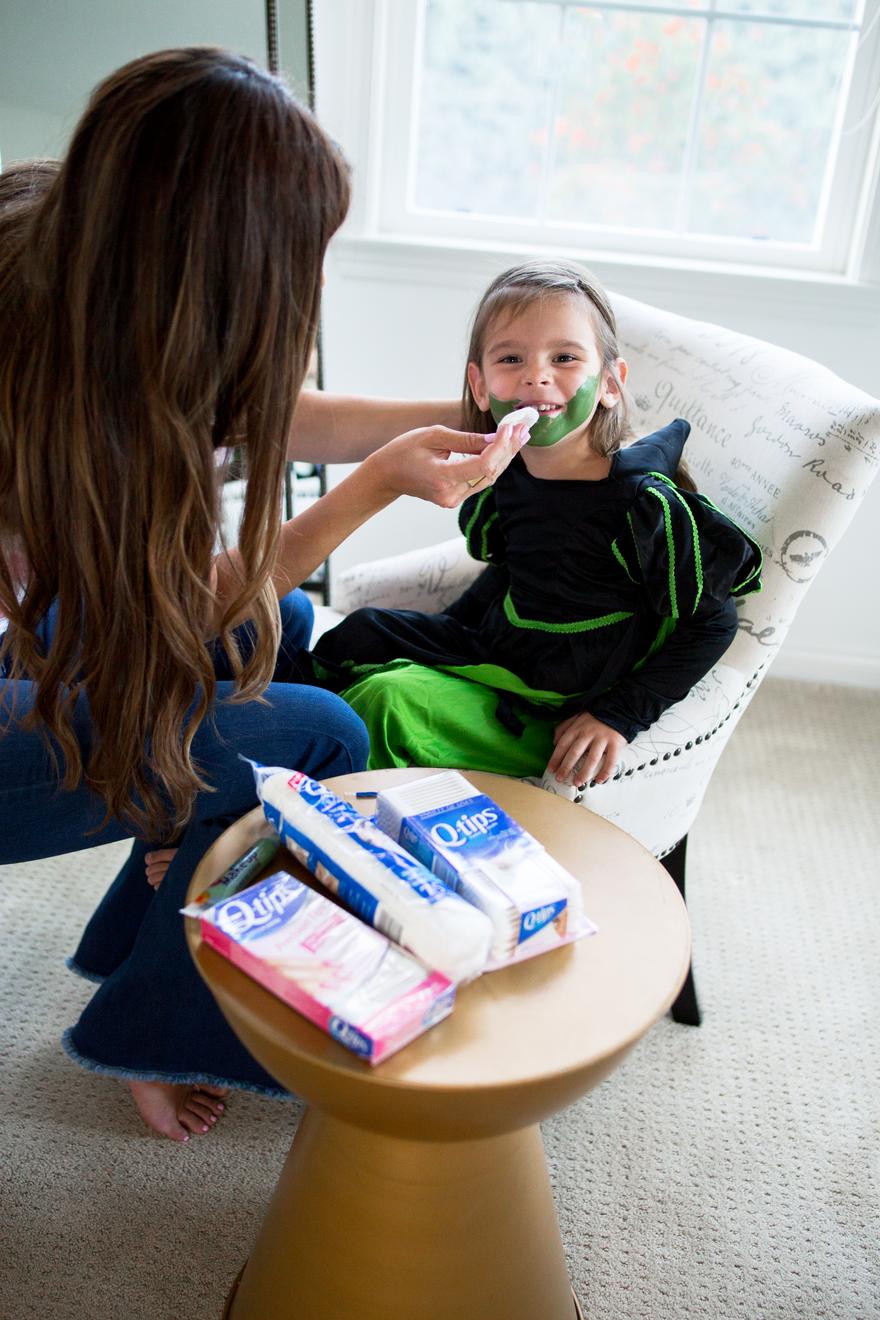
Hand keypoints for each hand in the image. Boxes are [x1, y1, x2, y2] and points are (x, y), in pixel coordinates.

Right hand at [366, 420, 528, 508]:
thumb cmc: (403, 451)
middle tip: (523, 427)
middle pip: (490, 473)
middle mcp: (451, 494)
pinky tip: (504, 448)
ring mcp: (453, 499)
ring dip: (505, 456)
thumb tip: (494, 439)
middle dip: (509, 449)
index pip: (483, 465)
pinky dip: (493, 463)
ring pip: (489, 478)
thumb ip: (466, 440)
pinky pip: (480, 480)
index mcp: (442, 478)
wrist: (386, 475)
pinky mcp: (455, 497)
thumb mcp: (433, 436)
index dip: (501, 447)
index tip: (511, 427)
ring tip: (519, 435)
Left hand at [547, 711, 626, 787]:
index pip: (563, 744)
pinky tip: (599, 780)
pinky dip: (605, 772)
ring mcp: (602, 739)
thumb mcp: (576, 716)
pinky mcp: (615, 743)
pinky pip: (611, 760)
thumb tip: (554, 741)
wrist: (619, 708)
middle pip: (575, 753)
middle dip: (566, 767)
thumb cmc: (595, 715)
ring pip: (591, 758)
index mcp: (577, 728)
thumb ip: (564, 727)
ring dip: (584, 773)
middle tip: (560, 779)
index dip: (556, 758)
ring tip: (577, 783)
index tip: (551, 769)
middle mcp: (588, 734)